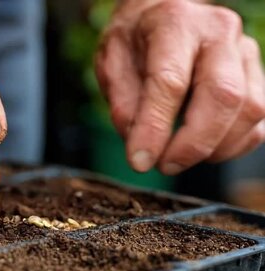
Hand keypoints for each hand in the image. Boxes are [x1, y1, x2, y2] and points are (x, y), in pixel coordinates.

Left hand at [96, 0, 264, 174]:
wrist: (161, 15)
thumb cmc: (135, 40)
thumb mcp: (110, 62)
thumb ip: (122, 102)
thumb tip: (140, 145)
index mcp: (175, 23)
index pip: (170, 81)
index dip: (155, 127)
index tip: (138, 160)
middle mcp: (219, 32)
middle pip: (223, 96)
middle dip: (193, 144)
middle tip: (163, 165)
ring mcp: (245, 52)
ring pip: (249, 111)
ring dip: (214, 148)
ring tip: (178, 156)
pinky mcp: (257, 75)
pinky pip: (259, 122)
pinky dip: (232, 146)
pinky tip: (203, 150)